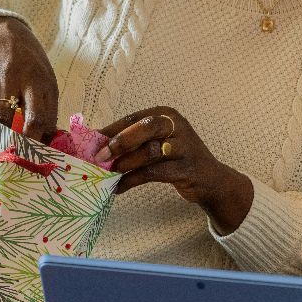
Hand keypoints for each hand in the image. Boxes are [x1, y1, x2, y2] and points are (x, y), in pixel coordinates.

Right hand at [0, 16, 58, 141]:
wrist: (5, 30)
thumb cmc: (28, 63)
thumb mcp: (43, 80)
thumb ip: (45, 108)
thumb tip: (48, 140)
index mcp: (48, 84)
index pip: (49, 120)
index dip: (42, 142)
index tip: (35, 156)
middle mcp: (31, 79)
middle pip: (32, 119)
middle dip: (25, 142)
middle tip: (17, 153)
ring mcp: (7, 74)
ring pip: (4, 115)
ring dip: (1, 130)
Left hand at [97, 107, 254, 232]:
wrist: (210, 180)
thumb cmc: (177, 159)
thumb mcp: (159, 143)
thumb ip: (134, 141)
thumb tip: (98, 146)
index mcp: (167, 114)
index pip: (134, 117)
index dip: (111, 129)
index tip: (92, 142)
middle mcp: (177, 126)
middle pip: (146, 127)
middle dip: (120, 141)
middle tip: (100, 156)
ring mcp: (184, 147)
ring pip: (150, 151)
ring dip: (126, 163)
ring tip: (110, 173)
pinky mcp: (186, 168)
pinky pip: (154, 173)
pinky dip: (132, 180)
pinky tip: (119, 187)